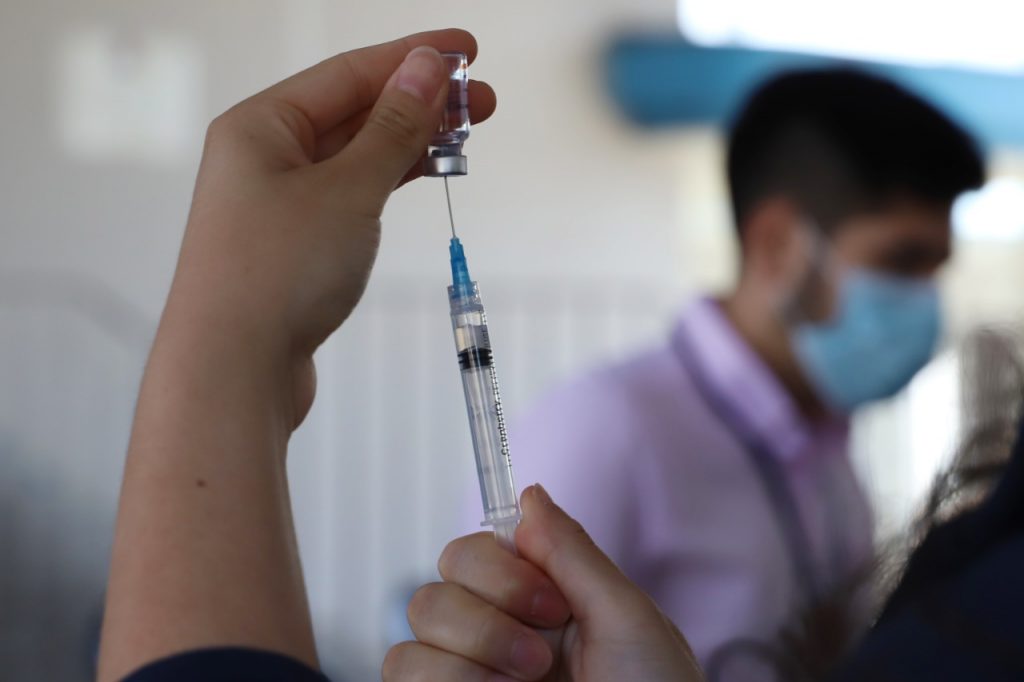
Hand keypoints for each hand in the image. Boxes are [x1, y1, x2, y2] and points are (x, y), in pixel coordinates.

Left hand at [98, 30, 493, 681]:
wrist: (232, 372)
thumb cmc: (275, 276)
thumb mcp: (349, 189)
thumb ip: (393, 127)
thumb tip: (426, 68)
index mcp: (261, 125)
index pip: (350, 73)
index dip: (414, 57)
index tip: (468, 49)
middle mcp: (263, 157)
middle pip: (353, 112)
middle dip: (419, 104)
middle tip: (481, 102)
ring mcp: (276, 203)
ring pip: (354, 156)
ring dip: (407, 144)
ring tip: (462, 140)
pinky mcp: (292, 246)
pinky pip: (348, 195)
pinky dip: (386, 183)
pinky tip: (418, 176)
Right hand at [384, 484, 703, 680]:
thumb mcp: (628, 619)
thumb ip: (573, 553)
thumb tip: (529, 493)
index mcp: (537, 606)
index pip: (473, 553)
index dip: (499, 569)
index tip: (552, 604)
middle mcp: (494, 640)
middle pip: (433, 590)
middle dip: (488, 621)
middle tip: (543, 659)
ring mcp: (468, 678)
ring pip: (412, 640)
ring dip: (472, 662)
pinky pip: (400, 674)